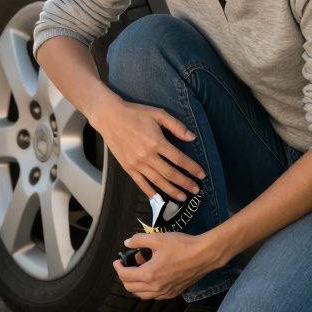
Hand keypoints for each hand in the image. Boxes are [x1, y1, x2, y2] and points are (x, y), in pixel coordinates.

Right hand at [91, 98, 205, 201]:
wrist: (110, 117)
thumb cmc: (135, 113)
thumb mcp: (158, 113)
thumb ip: (176, 126)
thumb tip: (192, 138)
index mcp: (156, 142)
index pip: (179, 159)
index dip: (192, 168)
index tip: (201, 175)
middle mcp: (147, 156)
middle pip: (170, 173)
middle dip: (185, 183)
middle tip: (196, 190)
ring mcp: (136, 163)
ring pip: (157, 181)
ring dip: (171, 190)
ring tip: (182, 197)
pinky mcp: (128, 167)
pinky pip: (141, 183)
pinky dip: (150, 192)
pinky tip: (159, 199)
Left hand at [111, 232, 219, 299]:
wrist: (204, 255)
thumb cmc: (182, 246)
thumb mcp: (157, 238)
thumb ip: (139, 240)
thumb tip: (127, 243)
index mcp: (149, 274)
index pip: (125, 276)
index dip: (118, 267)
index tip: (118, 260)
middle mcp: (156, 287)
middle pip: (131, 288)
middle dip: (125, 276)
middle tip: (128, 264)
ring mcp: (165, 292)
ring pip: (142, 295)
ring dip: (136, 284)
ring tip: (140, 270)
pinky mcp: (174, 293)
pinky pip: (154, 296)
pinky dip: (148, 289)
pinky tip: (153, 277)